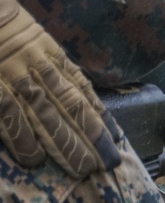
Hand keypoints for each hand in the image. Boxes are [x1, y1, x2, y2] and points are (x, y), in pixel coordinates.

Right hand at [0, 0, 120, 177]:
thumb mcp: (30, 33)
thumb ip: (47, 60)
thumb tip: (73, 92)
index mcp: (48, 52)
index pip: (81, 88)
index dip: (99, 114)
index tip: (115, 137)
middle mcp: (37, 66)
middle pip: (69, 106)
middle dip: (90, 136)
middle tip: (106, 162)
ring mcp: (12, 77)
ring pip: (44, 114)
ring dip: (64, 144)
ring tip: (80, 168)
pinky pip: (8, 114)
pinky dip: (21, 137)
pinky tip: (34, 159)